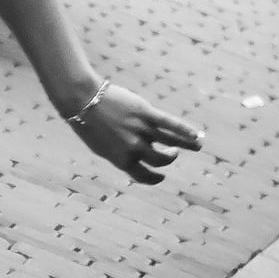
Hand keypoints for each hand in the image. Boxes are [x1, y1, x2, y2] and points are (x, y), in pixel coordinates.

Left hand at [66, 84, 202, 184]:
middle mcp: (134, 148)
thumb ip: (119, 154)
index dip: (155, 178)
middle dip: (169, 158)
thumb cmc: (87, 123)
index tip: (160, 175)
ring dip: (185, 145)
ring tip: (196, 146)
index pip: (145, 176)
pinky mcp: (145, 112)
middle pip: (160, 160)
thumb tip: (133, 159)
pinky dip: (186, 130)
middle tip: (173, 153)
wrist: (81, 99)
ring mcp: (141, 130)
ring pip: (171, 142)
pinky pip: (171, 124)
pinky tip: (197, 135)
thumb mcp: (101, 146)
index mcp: (122, 160)